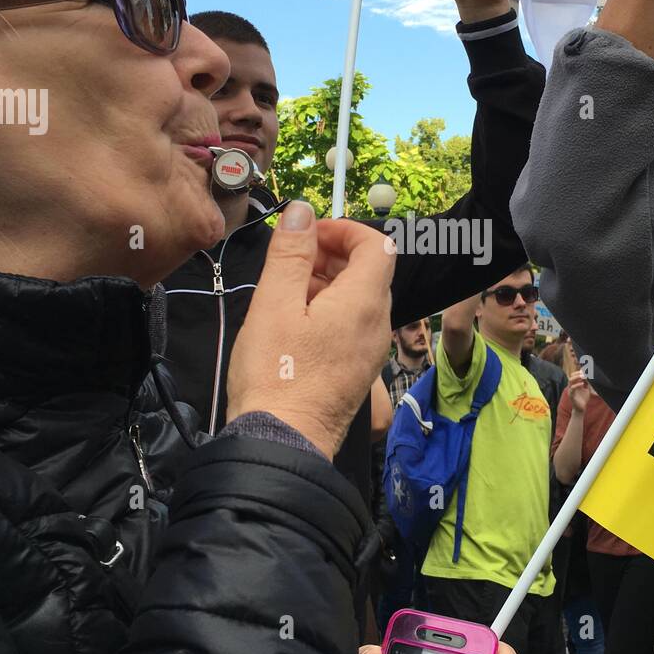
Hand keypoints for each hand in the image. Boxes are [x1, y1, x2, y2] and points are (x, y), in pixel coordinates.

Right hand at [226, 202, 394, 458]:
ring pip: (359, 299)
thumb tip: (303, 211)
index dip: (345, 229)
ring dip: (328, 282)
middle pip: (369, 271)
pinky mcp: (357, 371)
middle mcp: (377, 325)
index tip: (309, 234)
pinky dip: (329, 310)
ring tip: (286, 291)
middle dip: (333, 254)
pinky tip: (294, 322)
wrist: (281, 442)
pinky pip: (353, 326)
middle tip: (291, 260)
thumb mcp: (275, 303)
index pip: (378, 245)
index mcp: (364, 303)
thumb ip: (291, 253)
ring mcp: (370, 351)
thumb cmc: (275, 374)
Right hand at [567, 369, 591, 413]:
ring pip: (570, 380)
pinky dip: (577, 385)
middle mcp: (571, 386)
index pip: (575, 375)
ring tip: (583, 376)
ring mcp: (570, 390)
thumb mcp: (587, 389)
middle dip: (578, 373)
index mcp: (574, 384)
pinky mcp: (571, 395)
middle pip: (572, 376)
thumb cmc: (583, 399)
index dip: (579, 372)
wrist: (581, 409)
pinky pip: (572, 388)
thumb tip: (590, 377)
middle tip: (585, 372)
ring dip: (577, 377)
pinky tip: (582, 384)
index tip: (586, 370)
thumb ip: (588, 384)